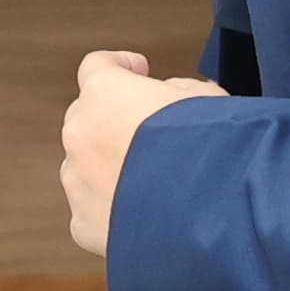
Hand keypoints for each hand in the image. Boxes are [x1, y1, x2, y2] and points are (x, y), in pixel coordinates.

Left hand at [60, 50, 222, 258]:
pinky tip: (143, 214)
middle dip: (112, 120)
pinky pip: (92, 211)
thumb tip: (171, 97)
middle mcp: (81, 134)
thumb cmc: (211, 148)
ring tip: (151, 181)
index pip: (97, 66)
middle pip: (85, 117)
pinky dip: (111, 211)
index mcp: (105, 94)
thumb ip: (178, 90)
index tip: (138, 70)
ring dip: (109, 167)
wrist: (211, 213)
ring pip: (84, 167)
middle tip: (147, 130)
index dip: (121, 66)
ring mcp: (78, 182)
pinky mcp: (84, 224)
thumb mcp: (207, 98)